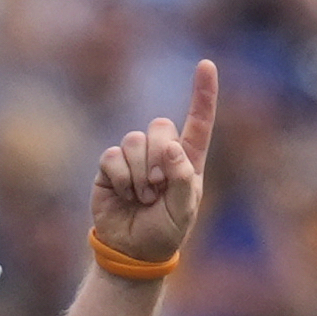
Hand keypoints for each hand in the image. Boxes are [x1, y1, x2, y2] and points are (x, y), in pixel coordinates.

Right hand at [91, 60, 216, 264]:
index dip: (203, 94)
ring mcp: (135, 157)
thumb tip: (171, 146)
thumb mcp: (183, 211)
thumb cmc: (163, 232)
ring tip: (142, 198)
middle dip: (158, 157)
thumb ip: (182, 178)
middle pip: (160, 126)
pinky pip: (113, 156)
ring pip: (134, 140)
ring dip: (139, 174)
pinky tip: (124, 195)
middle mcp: (162, 153)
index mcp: (187, 161)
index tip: (205, 65)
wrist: (131, 250)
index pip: (198, 122)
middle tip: (157, 189)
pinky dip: (120, 178)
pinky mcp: (111, 166)